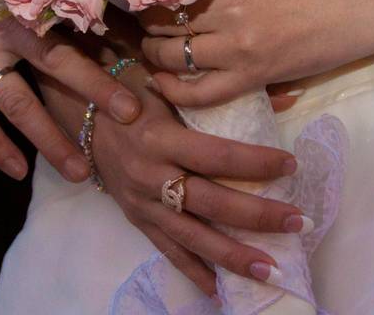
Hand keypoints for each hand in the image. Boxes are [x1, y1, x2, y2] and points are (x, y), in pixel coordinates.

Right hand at [0, 0, 141, 180]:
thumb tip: (117, 5)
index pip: (71, 32)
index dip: (100, 69)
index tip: (134, 102)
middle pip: (50, 64)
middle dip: (90, 97)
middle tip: (126, 127)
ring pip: (12, 103)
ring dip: (46, 139)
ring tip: (79, 171)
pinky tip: (18, 171)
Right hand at [39, 64, 304, 295]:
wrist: (75, 113)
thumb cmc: (125, 90)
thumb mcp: (168, 83)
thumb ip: (220, 93)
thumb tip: (285, 97)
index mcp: (161, 136)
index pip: (217, 155)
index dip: (256, 161)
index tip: (292, 164)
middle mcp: (151, 174)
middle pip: (212, 202)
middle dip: (258, 215)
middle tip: (298, 222)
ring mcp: (142, 202)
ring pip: (193, 236)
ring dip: (234, 256)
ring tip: (271, 269)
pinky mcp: (135, 218)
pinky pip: (167, 250)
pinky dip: (193, 271)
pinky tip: (219, 291)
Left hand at [140, 0, 373, 107]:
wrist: (367, 3)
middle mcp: (228, 10)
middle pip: (159, 21)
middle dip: (142, 21)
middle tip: (134, 20)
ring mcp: (240, 48)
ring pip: (171, 57)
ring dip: (153, 53)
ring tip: (150, 46)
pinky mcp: (255, 77)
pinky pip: (199, 94)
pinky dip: (174, 90)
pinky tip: (163, 82)